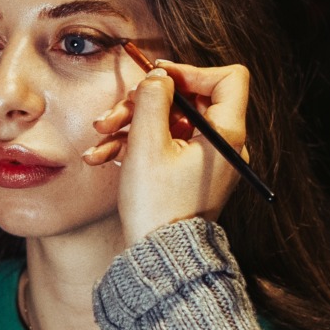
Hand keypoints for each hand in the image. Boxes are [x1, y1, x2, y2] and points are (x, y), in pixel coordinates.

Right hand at [87, 61, 250, 244]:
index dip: (192, 71)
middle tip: (112, 114)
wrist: (159, 259)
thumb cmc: (157, 206)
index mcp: (226, 135)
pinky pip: (164, 146)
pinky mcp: (188, 174)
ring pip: (168, 123)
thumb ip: (153, 99)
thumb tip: (159, 75)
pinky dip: (134, 146)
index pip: (229, 79)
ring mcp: (206, 160)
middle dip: (143, 103)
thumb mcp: (148, 144)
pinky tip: (101, 157)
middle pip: (188, 100)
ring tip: (100, 137)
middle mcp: (223, 146)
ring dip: (129, 125)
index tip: (159, 77)